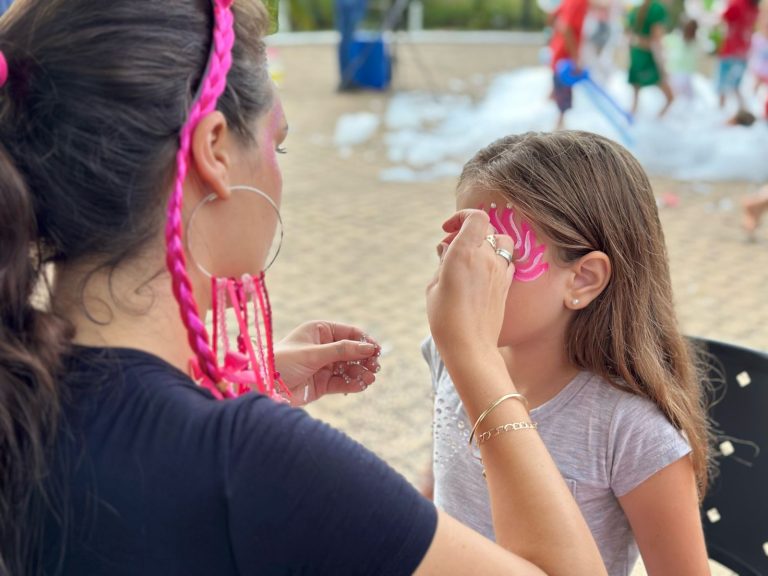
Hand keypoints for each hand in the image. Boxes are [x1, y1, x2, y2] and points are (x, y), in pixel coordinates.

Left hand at [274, 321, 380, 405]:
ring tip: (369, 379)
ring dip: (361, 373)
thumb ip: (342, 351)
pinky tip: (361, 386)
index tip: (376, 351)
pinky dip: (352, 384)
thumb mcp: (314, 354)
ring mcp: (323, 366)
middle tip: (375, 368)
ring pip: (349, 368)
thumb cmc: (283, 362)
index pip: (349, 332)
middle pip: (352, 351)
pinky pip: (342, 382)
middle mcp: (323, 347)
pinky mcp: (322, 383)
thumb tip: (369, 348)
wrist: (263, 387)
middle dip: (365, 359)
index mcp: (319, 331)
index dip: (364, 341)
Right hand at [426, 209, 515, 353]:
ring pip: (500, 242)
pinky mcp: (506, 285)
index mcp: (465, 253)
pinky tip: (481, 274)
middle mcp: (486, 258)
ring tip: (469, 259)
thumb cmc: (445, 319)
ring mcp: (499, 271)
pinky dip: (495, 260)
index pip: (476, 217)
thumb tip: (446, 248)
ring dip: (485, 244)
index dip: (461, 217)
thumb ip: (442, 262)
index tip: (447, 229)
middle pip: (485, 229)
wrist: (470, 347)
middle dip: (467, 232)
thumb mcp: (434, 287)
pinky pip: (506, 261)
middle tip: (450, 249)